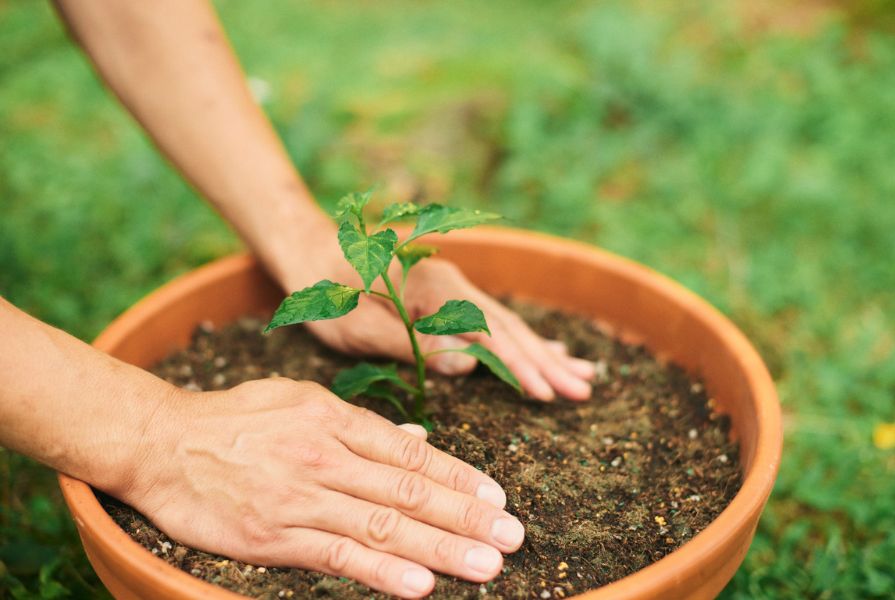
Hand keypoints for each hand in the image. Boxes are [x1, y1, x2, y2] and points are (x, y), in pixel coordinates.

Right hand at [127, 379, 523, 597]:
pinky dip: (381, 571)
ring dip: (440, 548)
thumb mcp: (300, 400)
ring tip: (486, 564)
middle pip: (408, 490)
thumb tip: (420, 439)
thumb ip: (362, 425)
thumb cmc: (235, 419)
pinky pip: (336, 554)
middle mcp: (325, 456)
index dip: (459, 477)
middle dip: (466, 516)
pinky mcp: (273, 534)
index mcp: (334, 419)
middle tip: (512, 536)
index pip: (411, 452)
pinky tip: (420, 585)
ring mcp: (301, 496)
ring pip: (384, 525)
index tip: (497, 497)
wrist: (160, 441)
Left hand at [283, 240, 595, 401]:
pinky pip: (494, 322)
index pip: (490, 334)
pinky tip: (547, 350)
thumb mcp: (358, 326)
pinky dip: (524, 339)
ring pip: (508, 325)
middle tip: (584, 390)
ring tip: (583, 374)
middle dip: (547, 362)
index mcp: (435, 290)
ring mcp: (455, 289)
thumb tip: (469, 365)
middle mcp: (454, 286)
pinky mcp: (449, 297)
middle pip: (510, 328)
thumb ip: (413, 344)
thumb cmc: (328, 292)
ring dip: (544, 352)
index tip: (548, 393)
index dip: (520, 366)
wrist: (311, 250)